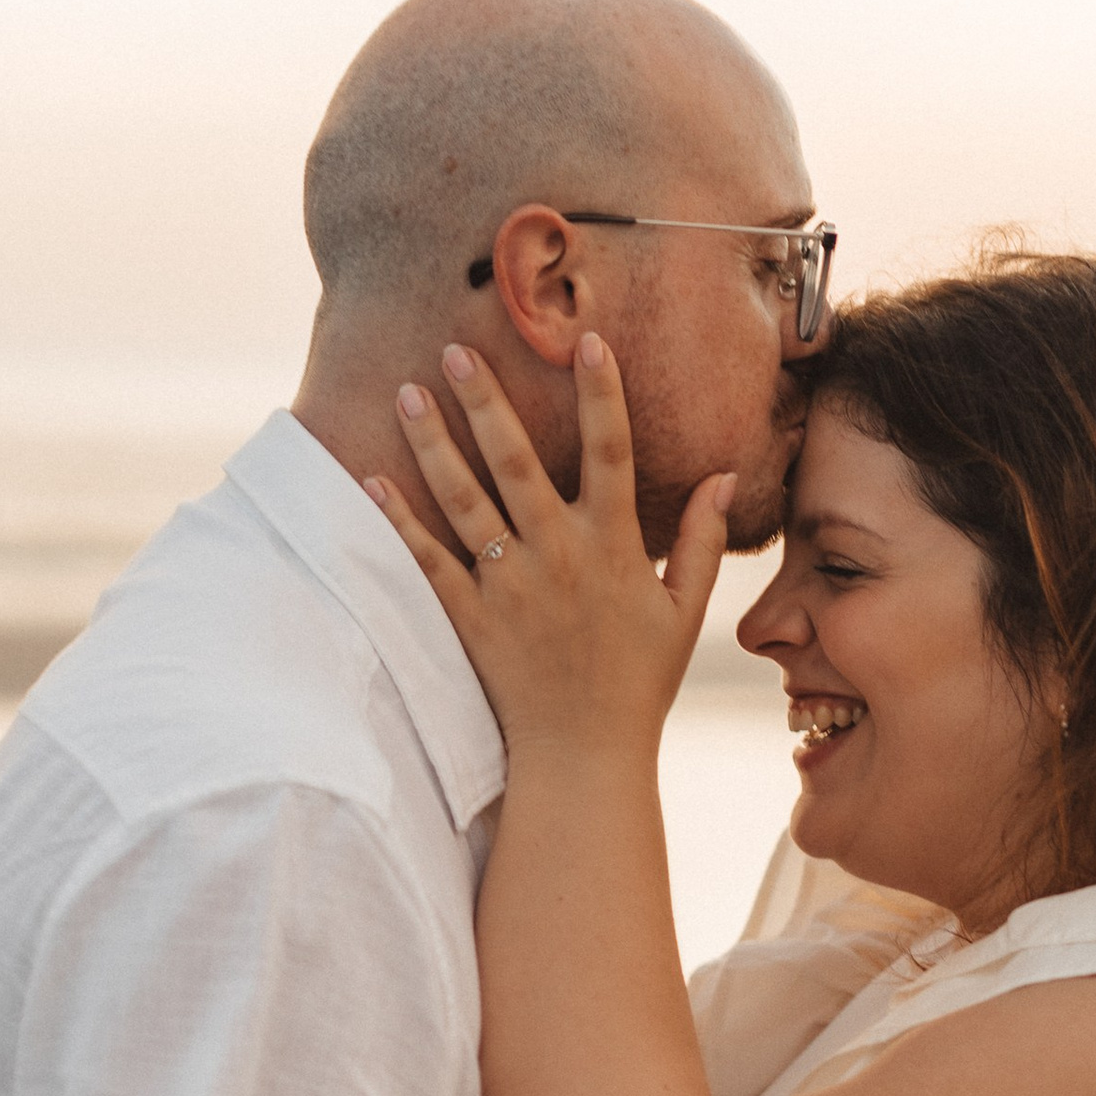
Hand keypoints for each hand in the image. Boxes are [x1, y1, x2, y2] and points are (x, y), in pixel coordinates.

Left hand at [368, 335, 732, 752]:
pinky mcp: (470, 616)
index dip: (602, 394)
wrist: (584, 755)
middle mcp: (557, 554)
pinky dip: (399, 520)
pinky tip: (374, 479)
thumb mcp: (684, 611)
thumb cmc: (639, 682)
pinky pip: (428, 560)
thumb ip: (700, 540)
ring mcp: (508, 584)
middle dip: (485, 399)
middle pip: (516, 460)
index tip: (588, 341)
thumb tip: (720, 475)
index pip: (611, 451)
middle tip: (456, 347)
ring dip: (433, 443)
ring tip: (407, 392)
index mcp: (612, 546)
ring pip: (463, 499)